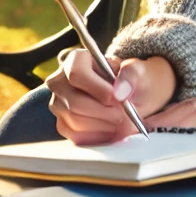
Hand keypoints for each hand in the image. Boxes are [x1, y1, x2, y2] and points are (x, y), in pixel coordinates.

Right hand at [45, 52, 176, 144]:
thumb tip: (121, 92)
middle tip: (126, 116)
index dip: (99, 90)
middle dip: (105, 114)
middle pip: (76, 103)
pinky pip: (76, 137)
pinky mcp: (62, 124)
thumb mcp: (137, 70)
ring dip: (104, 127)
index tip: (120, 101)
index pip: (77, 74)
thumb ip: (131, 74)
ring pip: (76, 122)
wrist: (128, 94)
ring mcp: (58, 103)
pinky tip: (113, 130)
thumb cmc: (130, 80)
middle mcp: (60, 80)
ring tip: (122, 122)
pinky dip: (98, 137)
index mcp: (75, 59)